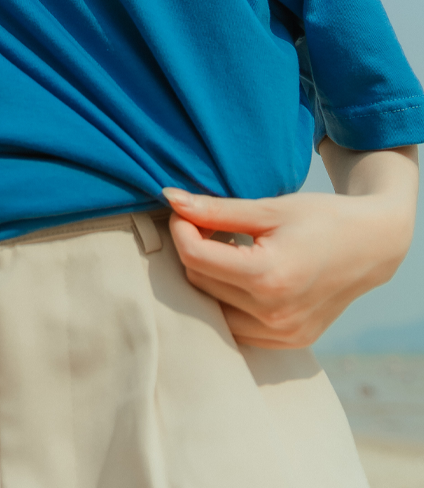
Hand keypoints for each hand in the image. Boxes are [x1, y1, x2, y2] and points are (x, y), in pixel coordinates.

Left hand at [164, 153, 416, 348]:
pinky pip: (234, 326)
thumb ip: (216, 209)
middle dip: (193, 249)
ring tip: (229, 248)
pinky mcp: (287, 342)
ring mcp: (281, 334)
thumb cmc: (320, 218)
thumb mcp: (269, 208)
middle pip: (199, 280)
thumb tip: (170, 198)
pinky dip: (227, 300)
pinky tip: (243, 273)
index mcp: (269, 276)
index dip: (180, 228)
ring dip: (208, 277)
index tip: (185, 210)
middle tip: (208, 224)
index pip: (195, 257)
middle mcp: (274, 314)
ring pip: (211, 307)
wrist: (370, 247)